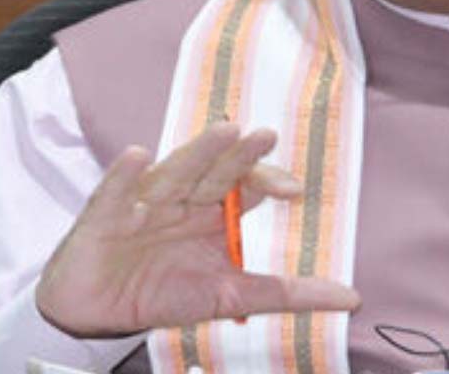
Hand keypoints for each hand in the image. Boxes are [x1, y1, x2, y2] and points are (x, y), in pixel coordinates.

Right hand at [36, 122, 360, 336]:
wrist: (96, 316)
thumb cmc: (164, 294)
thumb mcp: (233, 298)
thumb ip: (289, 293)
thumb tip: (353, 298)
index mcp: (213, 212)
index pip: (247, 186)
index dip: (268, 182)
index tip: (294, 190)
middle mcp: (183, 199)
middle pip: (215, 170)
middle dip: (239, 155)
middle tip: (264, 136)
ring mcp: (144, 203)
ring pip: (174, 172)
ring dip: (197, 152)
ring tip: (224, 131)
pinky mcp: (102, 216)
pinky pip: (113, 192)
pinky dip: (123, 176)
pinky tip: (137, 156)